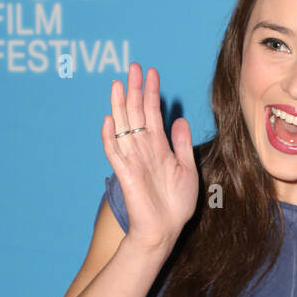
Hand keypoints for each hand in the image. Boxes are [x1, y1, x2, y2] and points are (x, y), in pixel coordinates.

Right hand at [102, 62, 198, 252]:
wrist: (165, 230)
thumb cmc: (176, 204)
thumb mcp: (187, 168)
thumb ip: (182, 144)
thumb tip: (179, 119)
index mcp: (158, 147)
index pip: (153, 113)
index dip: (152, 92)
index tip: (152, 72)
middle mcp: (143, 149)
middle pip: (136, 113)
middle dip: (135, 89)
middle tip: (133, 66)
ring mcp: (132, 159)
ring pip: (123, 126)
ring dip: (120, 105)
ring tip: (118, 83)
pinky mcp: (125, 173)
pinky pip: (114, 152)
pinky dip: (110, 136)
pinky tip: (110, 119)